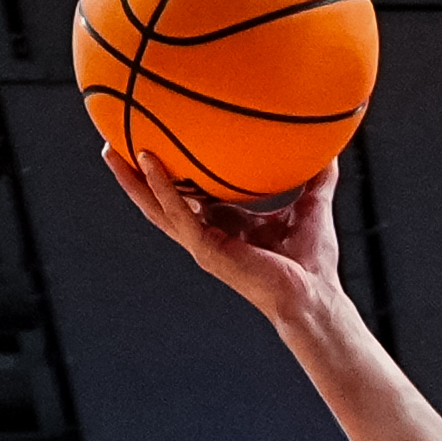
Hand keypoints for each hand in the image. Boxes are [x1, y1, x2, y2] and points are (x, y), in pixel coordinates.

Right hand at [111, 151, 344, 319]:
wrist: (313, 295)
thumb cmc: (312, 262)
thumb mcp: (313, 207)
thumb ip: (316, 178)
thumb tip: (330, 147)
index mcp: (226, 225)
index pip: (189, 196)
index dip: (171, 174)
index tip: (157, 145)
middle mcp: (207, 234)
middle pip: (160, 202)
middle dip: (135, 177)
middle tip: (112, 146)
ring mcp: (203, 244)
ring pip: (156, 209)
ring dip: (132, 182)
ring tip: (111, 153)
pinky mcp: (206, 249)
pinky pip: (177, 214)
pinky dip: (162, 188)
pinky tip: (149, 162)